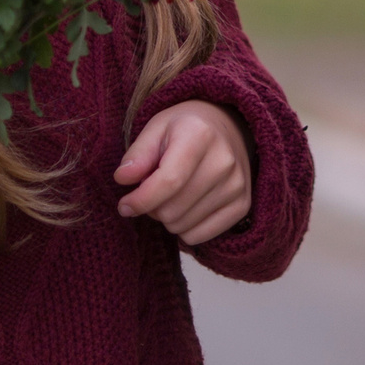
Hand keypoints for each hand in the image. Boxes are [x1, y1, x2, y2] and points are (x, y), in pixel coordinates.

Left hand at [116, 100, 253, 245]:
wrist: (227, 128)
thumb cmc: (184, 129)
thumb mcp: (156, 129)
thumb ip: (137, 154)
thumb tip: (122, 179)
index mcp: (199, 135)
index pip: (168, 181)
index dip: (140, 200)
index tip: (125, 205)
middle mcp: (224, 160)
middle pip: (172, 209)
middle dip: (152, 207)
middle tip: (153, 191)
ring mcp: (237, 184)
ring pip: (182, 225)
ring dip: (167, 217)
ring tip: (171, 195)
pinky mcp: (242, 205)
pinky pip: (200, 236)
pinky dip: (184, 228)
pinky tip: (186, 207)